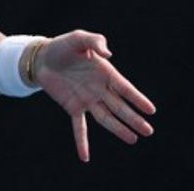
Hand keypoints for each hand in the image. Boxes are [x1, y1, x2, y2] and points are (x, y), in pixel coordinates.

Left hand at [34, 30, 155, 161]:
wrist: (42, 57)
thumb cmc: (64, 46)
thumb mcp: (79, 38)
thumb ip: (95, 41)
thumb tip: (108, 53)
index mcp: (105, 73)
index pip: (125, 88)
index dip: (137, 99)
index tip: (151, 110)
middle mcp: (100, 89)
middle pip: (119, 106)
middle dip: (133, 118)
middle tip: (148, 131)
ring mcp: (87, 100)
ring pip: (105, 118)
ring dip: (118, 129)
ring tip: (133, 139)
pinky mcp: (72, 107)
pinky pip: (79, 127)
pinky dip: (82, 142)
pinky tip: (85, 156)